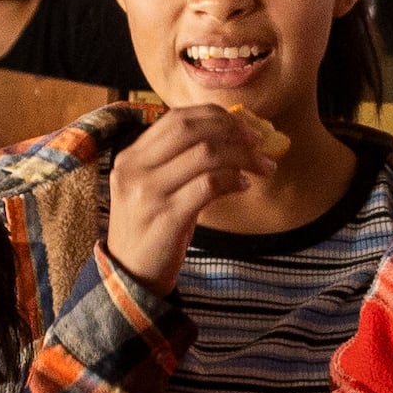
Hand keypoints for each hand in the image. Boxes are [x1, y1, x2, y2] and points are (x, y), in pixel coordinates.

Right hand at [103, 102, 283, 288]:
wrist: (131, 276)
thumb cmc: (152, 229)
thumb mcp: (155, 188)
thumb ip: (180, 161)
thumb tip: (232, 136)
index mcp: (131, 156)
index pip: (176, 118)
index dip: (215, 116)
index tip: (244, 126)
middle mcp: (134, 169)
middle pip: (192, 130)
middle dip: (233, 131)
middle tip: (258, 143)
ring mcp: (148, 193)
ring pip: (206, 154)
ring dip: (243, 157)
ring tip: (261, 167)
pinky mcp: (166, 217)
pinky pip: (209, 185)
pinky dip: (234, 181)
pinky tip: (244, 187)